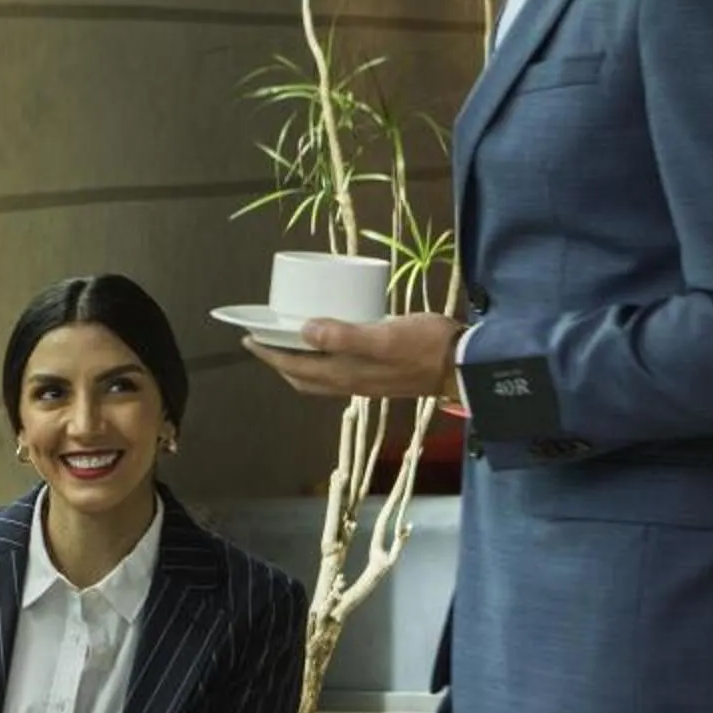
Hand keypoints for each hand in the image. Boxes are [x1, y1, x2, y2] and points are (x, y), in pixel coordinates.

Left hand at [246, 311, 460, 403]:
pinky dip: (322, 360)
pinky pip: (337, 371)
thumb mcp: (384, 336)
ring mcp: (365, 381)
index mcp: (345, 373)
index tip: (248, 338)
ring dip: (299, 363)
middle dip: (278, 361)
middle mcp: (350, 382)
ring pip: (318, 377)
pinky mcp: (378, 375)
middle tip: (264, 340)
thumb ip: (345, 335)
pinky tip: (328, 342)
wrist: (464, 364)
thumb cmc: (426, 346)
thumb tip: (304, 330)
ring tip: (289, 341)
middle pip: (301, 376)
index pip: (294, 367)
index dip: (269, 355)